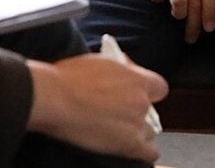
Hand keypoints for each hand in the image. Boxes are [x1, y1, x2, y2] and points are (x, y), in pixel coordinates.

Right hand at [27, 53, 167, 160]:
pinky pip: (150, 153)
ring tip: (115, 129)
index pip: (159, 87)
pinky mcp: (129, 144)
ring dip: (137, 131)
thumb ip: (117, 68)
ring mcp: (137, 124)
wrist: (56, 97)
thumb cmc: (68, 77)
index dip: (147, 91)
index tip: (135, 92)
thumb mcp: (97, 61)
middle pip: (150, 111)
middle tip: (117, 111)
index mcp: (135, 78)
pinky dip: (142, 151)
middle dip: (137, 111)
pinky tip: (128, 146)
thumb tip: (124, 69)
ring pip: (149, 131)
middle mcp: (140, 100)